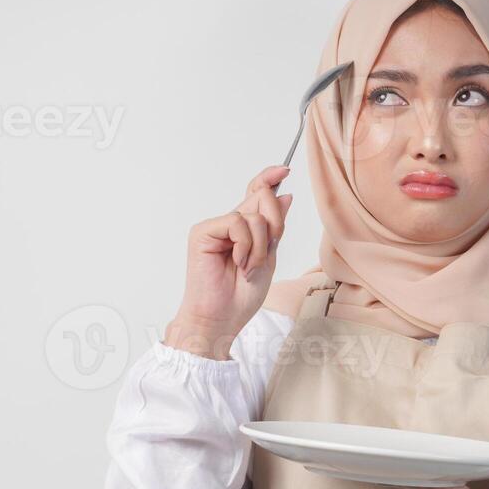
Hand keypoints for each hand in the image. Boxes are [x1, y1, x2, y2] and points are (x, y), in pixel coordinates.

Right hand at [164, 164, 294, 359]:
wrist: (221, 319)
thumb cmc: (241, 296)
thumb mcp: (269, 257)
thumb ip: (274, 227)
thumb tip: (285, 195)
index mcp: (244, 230)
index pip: (256, 194)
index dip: (269, 179)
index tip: (285, 169)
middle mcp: (229, 225)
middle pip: (261, 199)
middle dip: (275, 224)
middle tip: (268, 252)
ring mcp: (215, 227)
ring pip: (253, 215)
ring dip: (261, 245)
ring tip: (250, 268)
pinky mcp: (203, 232)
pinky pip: (238, 223)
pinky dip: (247, 246)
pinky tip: (239, 263)